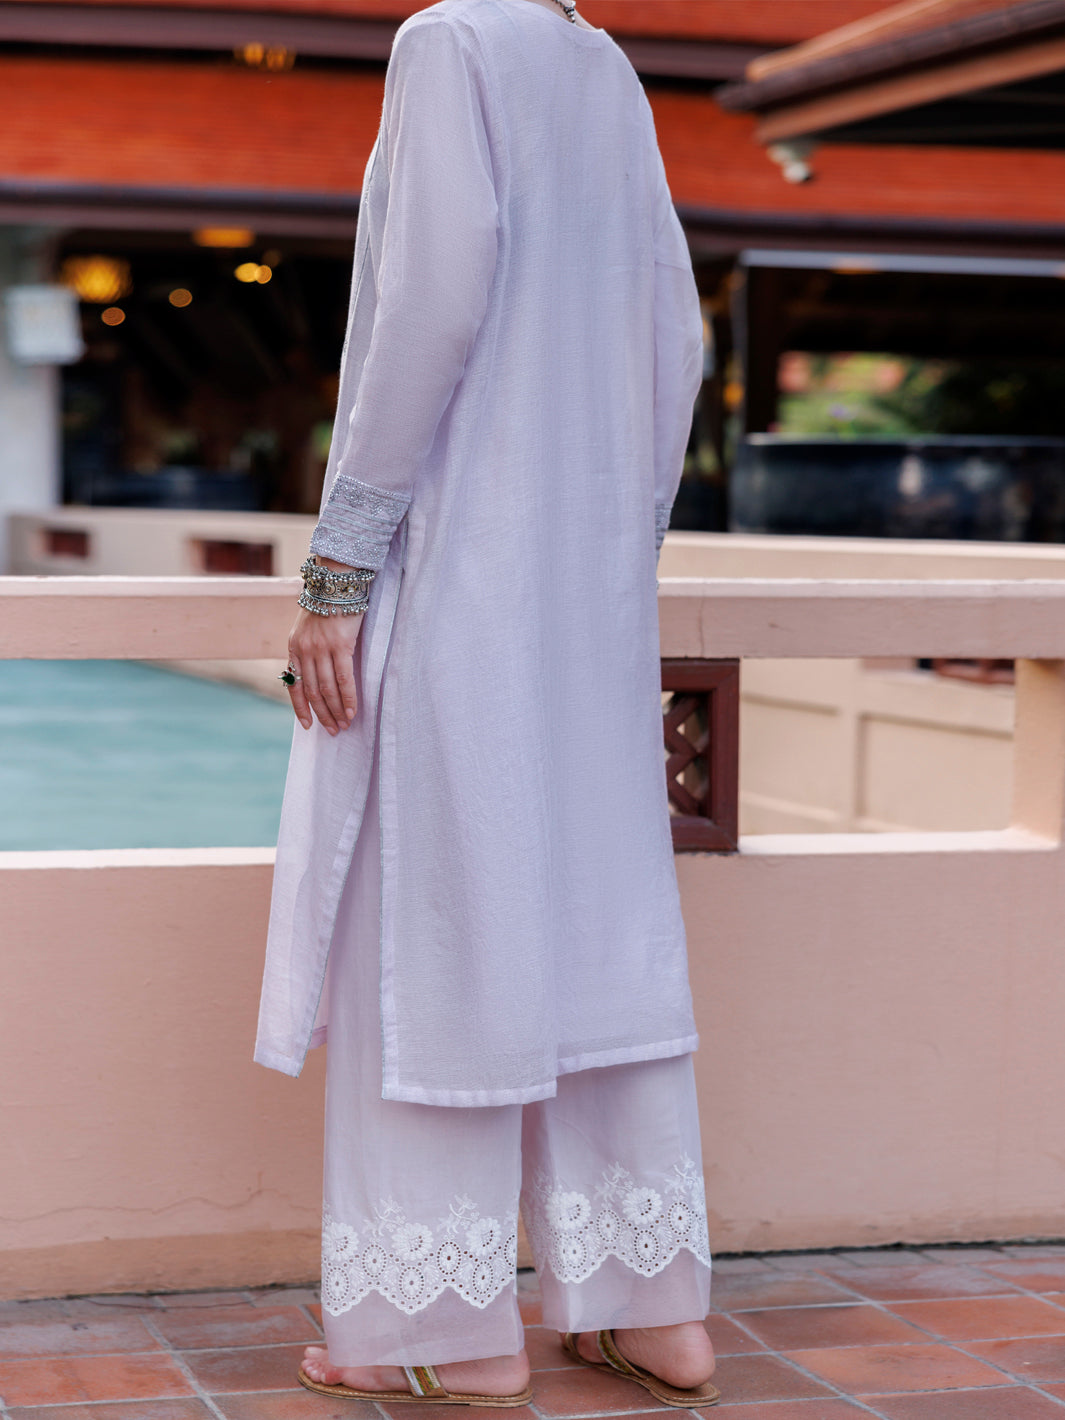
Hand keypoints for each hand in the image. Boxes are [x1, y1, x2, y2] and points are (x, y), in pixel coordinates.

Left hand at [286, 559, 364, 733]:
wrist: (336, 581)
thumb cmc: (326, 604)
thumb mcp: (308, 628)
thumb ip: (309, 650)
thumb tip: (316, 675)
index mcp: (293, 647)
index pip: (293, 685)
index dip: (300, 708)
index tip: (308, 726)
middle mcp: (305, 651)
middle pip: (312, 691)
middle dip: (322, 714)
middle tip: (332, 731)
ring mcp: (322, 649)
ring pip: (327, 689)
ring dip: (336, 710)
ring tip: (344, 724)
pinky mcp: (341, 645)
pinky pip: (344, 678)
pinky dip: (348, 698)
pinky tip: (352, 710)